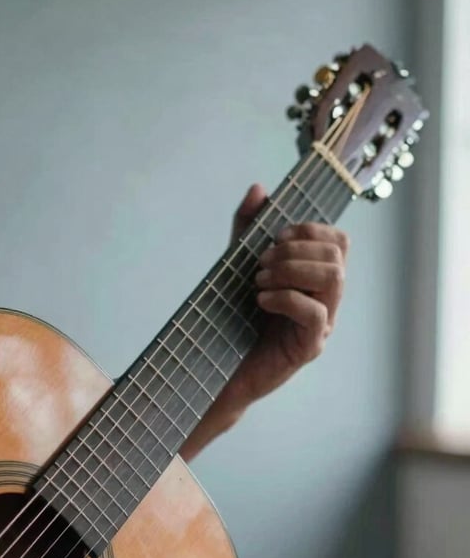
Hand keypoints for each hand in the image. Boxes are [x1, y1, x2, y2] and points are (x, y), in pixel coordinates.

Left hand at [219, 183, 348, 409]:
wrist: (218, 368)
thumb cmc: (233, 319)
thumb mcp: (237, 265)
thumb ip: (247, 229)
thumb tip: (259, 188)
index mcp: (315, 280)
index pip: (339, 241)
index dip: (310, 230)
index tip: (275, 237)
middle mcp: (326, 300)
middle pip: (337, 255)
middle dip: (295, 250)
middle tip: (261, 265)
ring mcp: (321, 325)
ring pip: (334, 278)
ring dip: (292, 270)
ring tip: (259, 281)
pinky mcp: (309, 347)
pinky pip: (315, 312)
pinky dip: (286, 298)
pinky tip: (261, 300)